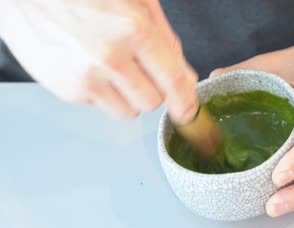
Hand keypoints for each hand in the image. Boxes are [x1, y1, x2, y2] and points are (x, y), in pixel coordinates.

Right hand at [0, 0, 196, 121]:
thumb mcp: (137, 0)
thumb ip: (167, 40)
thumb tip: (186, 78)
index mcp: (134, 29)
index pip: (173, 81)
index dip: (185, 102)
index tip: (188, 112)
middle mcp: (110, 57)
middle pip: (152, 102)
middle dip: (152, 90)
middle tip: (140, 71)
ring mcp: (86, 77)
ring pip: (128, 112)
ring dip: (128, 96)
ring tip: (113, 68)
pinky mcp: (67, 90)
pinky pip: (101, 106)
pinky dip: (102, 93)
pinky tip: (90, 67)